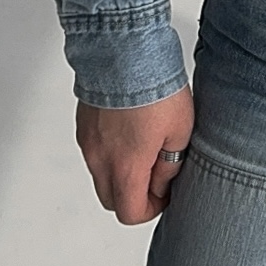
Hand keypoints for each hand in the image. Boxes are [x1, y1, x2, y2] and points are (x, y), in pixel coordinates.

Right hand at [75, 84, 193, 224]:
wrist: (125, 52)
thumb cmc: (155, 88)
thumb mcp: (180, 131)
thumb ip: (170, 166)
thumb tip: (162, 184)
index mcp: (126, 167)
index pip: (130, 213)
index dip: (151, 209)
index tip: (165, 191)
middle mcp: (101, 160)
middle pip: (112, 200)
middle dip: (134, 194)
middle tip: (156, 170)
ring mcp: (89, 142)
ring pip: (101, 175)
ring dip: (120, 171)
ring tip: (144, 143)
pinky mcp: (84, 125)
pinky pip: (94, 151)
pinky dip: (109, 151)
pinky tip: (130, 127)